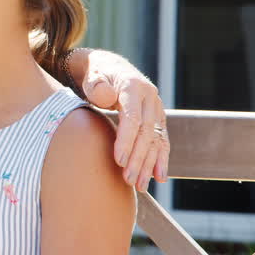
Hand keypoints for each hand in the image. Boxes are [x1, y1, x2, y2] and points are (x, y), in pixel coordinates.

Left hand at [81, 50, 168, 191]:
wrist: (110, 68)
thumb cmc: (96, 75)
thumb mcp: (92, 75)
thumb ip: (96, 85)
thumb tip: (106, 96)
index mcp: (133, 86)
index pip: (133, 117)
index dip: (126, 140)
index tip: (118, 161)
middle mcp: (150, 97)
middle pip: (146, 132)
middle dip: (138, 158)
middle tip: (128, 180)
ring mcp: (156, 108)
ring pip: (156, 140)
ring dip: (149, 165)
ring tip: (140, 186)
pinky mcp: (157, 118)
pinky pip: (162, 141)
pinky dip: (161, 160)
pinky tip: (159, 178)